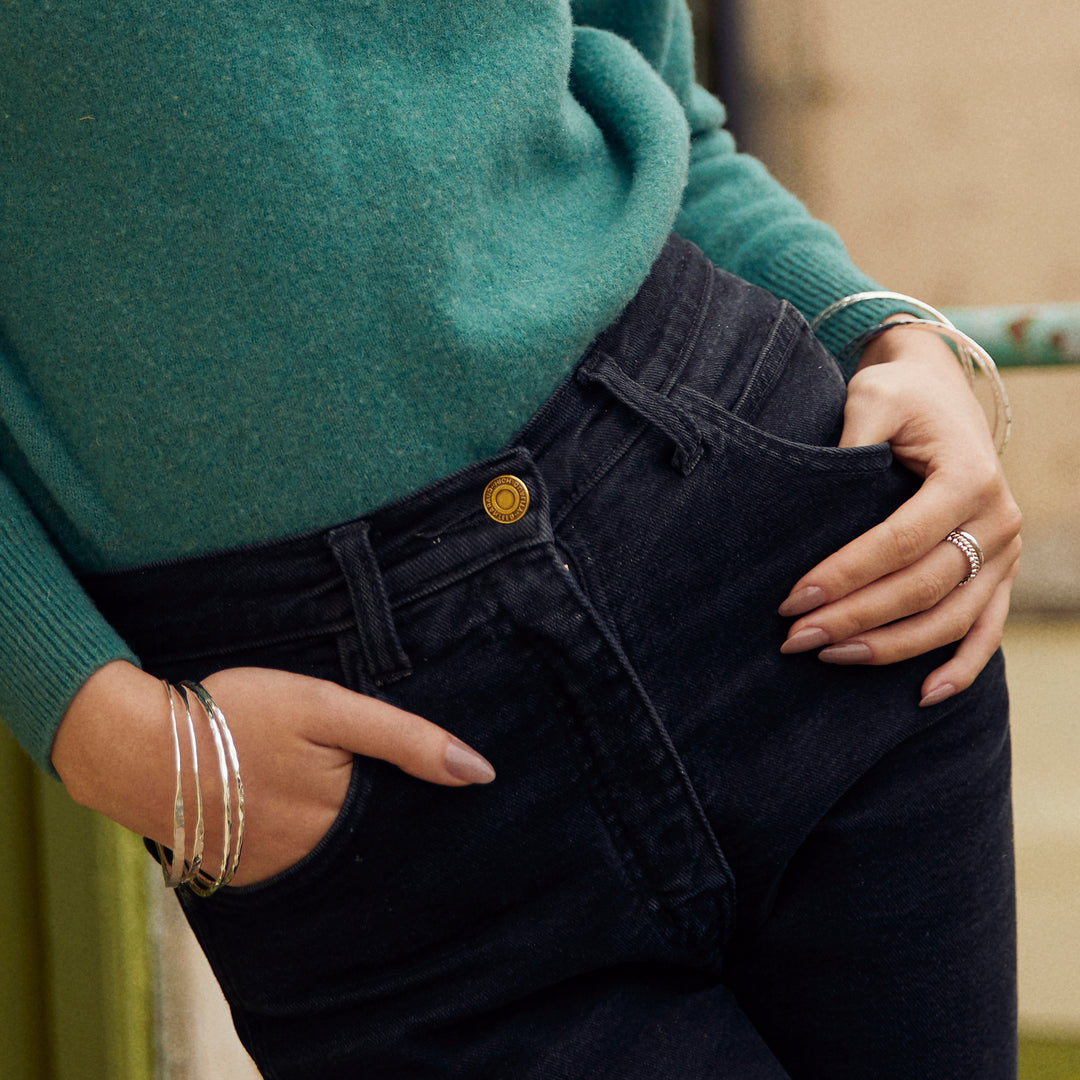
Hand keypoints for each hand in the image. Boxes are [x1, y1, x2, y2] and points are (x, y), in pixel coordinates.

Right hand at [52, 661, 494, 886]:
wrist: (136, 748)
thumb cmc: (236, 715)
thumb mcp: (326, 708)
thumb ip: (404, 739)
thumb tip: (480, 772)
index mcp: (347, 815)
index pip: (414, 821)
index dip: (435, 804)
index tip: (461, 794)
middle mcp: (321, 857)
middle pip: (383, 844)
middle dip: (404, 824)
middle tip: (410, 793)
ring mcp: (284, 871)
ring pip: (346, 857)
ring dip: (361, 836)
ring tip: (356, 799)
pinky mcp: (251, 875)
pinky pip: (304, 867)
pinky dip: (317, 845)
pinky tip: (314, 817)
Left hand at [777, 320, 1021, 705]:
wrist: (940, 391)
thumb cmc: (899, 395)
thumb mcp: (873, 398)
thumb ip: (852, 437)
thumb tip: (812, 492)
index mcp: (968, 477)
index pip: (899, 542)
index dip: (845, 575)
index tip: (793, 599)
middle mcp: (997, 519)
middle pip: (922, 587)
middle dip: (854, 618)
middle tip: (795, 638)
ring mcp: (1006, 553)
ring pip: (951, 619)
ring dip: (890, 648)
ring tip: (829, 658)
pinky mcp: (1000, 573)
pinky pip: (986, 630)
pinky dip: (962, 667)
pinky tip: (922, 695)